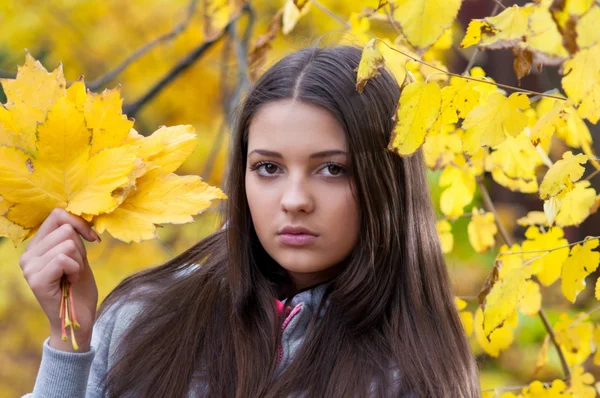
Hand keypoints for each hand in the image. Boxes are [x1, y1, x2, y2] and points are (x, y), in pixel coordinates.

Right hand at [19, 208, 100, 350]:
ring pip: (67, 244)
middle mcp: (28, 255)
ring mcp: (29, 267)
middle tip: (75, 268)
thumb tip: (80, 215)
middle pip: (65, 229)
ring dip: (79, 261)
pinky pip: (64, 259)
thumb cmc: (80, 288)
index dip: (79, 223)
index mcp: (37, 246)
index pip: (57, 214)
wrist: (79, 319)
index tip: (91, 239)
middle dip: (81, 248)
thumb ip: (74, 237)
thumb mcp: (79, 256)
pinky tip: (71, 282)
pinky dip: (76, 269)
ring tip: (72, 276)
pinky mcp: (36, 279)